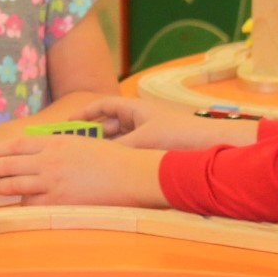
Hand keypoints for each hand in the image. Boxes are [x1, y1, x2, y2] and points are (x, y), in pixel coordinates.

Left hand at [0, 134, 167, 206]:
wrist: (129, 174)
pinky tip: (20, 202)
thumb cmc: (110, 158)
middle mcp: (48, 161)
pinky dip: (22, 203)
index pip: (15, 145)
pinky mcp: (59, 202)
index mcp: (54, 143)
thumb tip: (36, 154)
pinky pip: (31, 204)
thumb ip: (56, 146)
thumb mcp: (79, 142)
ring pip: (13, 185)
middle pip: (7, 164)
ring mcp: (51, 183)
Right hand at [77, 94, 256, 150]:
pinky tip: (110, 170)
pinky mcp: (154, 147)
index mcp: (135, 108)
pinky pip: (130, 151)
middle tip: (73, 148)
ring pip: (119, 140)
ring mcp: (147, 133)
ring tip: (87, 161)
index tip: (68, 123)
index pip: (103, 106)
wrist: (208, 144)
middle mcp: (140, 119)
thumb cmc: (177, 135)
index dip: (85, 113)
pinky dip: (119, 158)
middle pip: (109, 124)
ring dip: (105, 149)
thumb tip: (92, 156)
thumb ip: (116, 149)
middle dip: (92, 135)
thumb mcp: (141, 142)